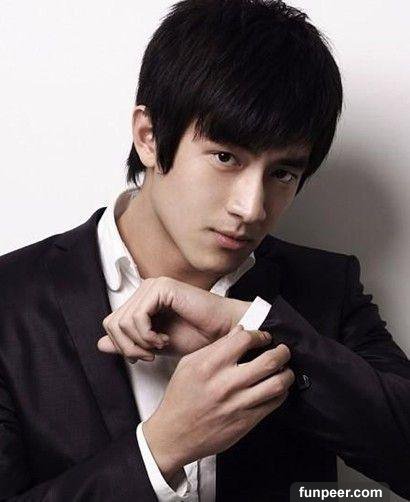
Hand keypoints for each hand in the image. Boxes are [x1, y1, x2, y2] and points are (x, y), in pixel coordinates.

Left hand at [97, 276, 250, 361]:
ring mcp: (153, 286)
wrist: (222, 334)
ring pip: (122, 321)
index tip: (143, 356)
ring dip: (140, 342)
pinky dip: (147, 335)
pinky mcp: (162, 288)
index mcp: (143, 302)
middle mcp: (145, 290)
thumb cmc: (196, 337)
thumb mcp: (154, 346)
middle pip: (112, 323)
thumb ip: (128, 344)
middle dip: (128, 347)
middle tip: (150, 354)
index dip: (122, 346)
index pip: (112, 323)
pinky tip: (164, 339)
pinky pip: (137, 317)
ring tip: (160, 345)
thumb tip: (100, 344)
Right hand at [142, 325, 293, 480]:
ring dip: (287, 373)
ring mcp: (238, 404)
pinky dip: (281, 392)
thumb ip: (215, 346)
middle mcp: (226, 384)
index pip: (245, 340)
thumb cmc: (180, 398)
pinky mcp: (246, 422)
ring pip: (277, 384)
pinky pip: (274, 404)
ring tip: (285, 369)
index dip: (259, 335)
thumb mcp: (189, 364)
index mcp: (210, 366)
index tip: (263, 337)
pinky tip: (277, 387)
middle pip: (268, 361)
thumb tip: (239, 331)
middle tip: (283, 350)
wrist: (174, 434)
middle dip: (282, 352)